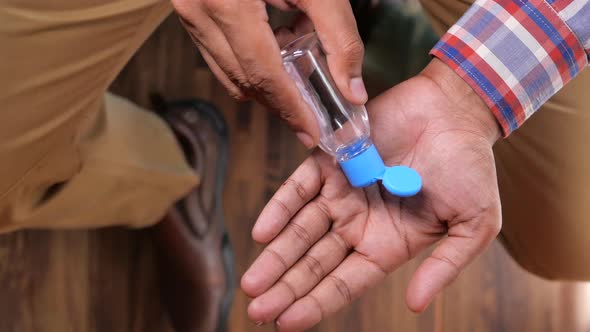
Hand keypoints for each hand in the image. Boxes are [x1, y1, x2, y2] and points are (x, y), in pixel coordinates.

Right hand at [171, 0, 367, 146]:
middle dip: (282, 106)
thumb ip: (339, 37)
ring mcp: (188, 13)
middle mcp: (199, 13)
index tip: (314, 135)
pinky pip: (219, 56)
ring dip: (267, 88)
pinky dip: (250, 67)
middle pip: (246, 81)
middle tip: (313, 122)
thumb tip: (352, 91)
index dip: (291, 109)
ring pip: (230, 73)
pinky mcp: (189, 11)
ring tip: (301, 91)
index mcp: (228, 4)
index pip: (264, 74)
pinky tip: (277, 59)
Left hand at [241, 59, 502, 330]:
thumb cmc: (470, 167)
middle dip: (286, 288)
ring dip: (276, 256)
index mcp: (387, 244)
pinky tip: (262, 233)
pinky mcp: (331, 160)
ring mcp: (341, 192)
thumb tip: (418, 305)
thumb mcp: (472, 226)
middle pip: (315, 263)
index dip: (316, 303)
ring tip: (252, 284)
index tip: (286, 323)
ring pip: (300, 230)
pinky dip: (280, 208)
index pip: (345, 282)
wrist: (456, 111)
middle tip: (258, 311)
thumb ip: (445, 266)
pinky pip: (299, 187)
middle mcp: (358, 222)